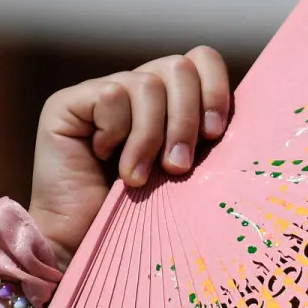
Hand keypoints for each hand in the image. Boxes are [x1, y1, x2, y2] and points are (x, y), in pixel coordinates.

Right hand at [27, 46, 232, 263]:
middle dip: (185, 120)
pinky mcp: (68, 103)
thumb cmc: (142, 220)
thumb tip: (239, 111)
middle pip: (178, 68)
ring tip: (138, 178)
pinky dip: (116, 132)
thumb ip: (206, 137)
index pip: (201, 59)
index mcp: (171, 102)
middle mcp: (136, 89)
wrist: (85, 248)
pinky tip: (101, 157)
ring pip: (148, 84)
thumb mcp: (189, 174)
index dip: (214, 88)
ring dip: (149, 137)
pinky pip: (111, 95)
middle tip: (177, 168)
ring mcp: (101, 92)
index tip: (215, 134)